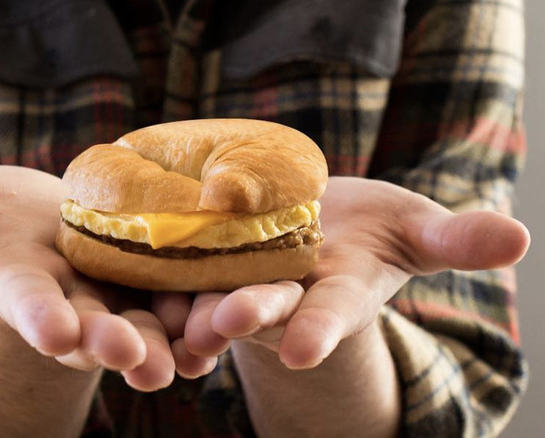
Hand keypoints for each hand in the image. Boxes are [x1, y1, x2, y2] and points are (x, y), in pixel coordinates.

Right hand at [0, 166, 212, 435]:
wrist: (47, 230)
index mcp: (24, 288)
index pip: (27, 305)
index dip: (37, 317)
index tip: (52, 329)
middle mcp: (75, 306)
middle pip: (95, 327)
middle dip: (112, 342)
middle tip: (136, 360)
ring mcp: (120, 300)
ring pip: (152, 323)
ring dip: (178, 336)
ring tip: (204, 346)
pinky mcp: (159, 285)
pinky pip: (188, 299)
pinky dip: (212, 306)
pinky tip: (244, 307)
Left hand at [183, 176, 529, 367]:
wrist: (308, 220)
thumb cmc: (369, 230)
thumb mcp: (413, 229)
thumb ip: (452, 240)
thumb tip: (519, 238)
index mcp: (335, 291)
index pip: (331, 313)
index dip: (321, 330)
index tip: (307, 350)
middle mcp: (283, 292)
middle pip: (264, 304)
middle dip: (249, 313)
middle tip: (228, 321)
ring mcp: (240, 277)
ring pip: (212, 291)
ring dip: (193, 304)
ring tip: (174, 313)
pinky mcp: (204, 257)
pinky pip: (178, 264)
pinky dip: (159, 268)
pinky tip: (131, 258)